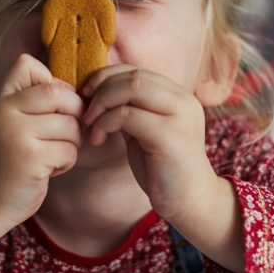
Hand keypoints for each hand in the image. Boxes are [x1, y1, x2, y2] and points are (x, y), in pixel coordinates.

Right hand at [0, 54, 83, 226]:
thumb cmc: (10, 159)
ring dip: (73, 142)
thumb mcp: (11, 123)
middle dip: (74, 112)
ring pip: (70, 124)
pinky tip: (50, 169)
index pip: (26, 64)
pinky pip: (69, 150)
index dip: (51, 80)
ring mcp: (15, 134)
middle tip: (67, 131)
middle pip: (59, 93)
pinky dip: (67, 162)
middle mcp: (4, 112)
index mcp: (0, 100)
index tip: (53, 105)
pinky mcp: (30, 159)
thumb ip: (32, 102)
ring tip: (55, 153)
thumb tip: (77, 90)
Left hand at [81, 66, 217, 222]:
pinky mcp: (171, 136)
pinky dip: (105, 123)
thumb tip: (97, 91)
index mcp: (177, 96)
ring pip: (132, 88)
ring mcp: (180, 116)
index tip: (86, 97)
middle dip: (101, 89)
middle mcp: (183, 100)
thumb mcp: (143, 131)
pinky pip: (128, 115)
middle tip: (85, 113)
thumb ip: (130, 109)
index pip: (136, 70)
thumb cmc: (161, 168)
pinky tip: (98, 139)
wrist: (188, 202)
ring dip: (101, 104)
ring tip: (90, 126)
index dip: (105, 77)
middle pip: (133, 75)